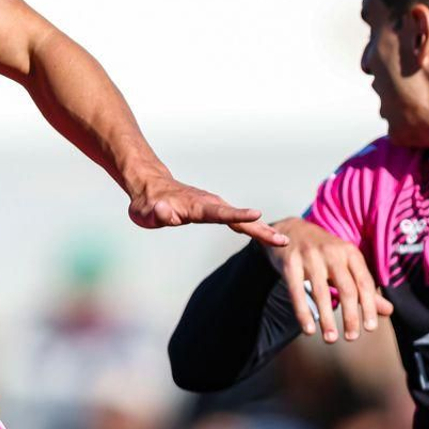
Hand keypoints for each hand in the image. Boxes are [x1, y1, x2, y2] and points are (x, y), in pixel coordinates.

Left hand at [129, 174, 283, 246]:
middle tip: (282, 240)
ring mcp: (214, 206)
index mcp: (196, 206)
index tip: (257, 215)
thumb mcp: (146, 211)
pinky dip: (254, 227)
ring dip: (262, 230)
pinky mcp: (215, 211)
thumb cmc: (148, 202)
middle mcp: (210, 204)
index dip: (238, 215)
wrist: (151, 187)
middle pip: (238, 218)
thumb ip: (157, 212)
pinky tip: (267, 235)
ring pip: (241, 219)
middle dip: (260, 229)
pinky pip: (238, 220)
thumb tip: (163, 211)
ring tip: (282, 241)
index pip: (220, 213)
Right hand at [267, 217, 392, 342]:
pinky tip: (309, 329)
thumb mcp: (346, 264)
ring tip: (331, 338)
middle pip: (346, 288)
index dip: (369, 306)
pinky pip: (297, 291)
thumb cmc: (324, 252)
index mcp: (350, 253)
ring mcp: (310, 256)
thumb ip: (364, 288)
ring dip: (327, 318)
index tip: (370, 327)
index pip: (364, 282)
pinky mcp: (290, 263)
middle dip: (351, 316)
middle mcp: (332, 252)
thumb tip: (388, 311)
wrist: (291, 229)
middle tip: (352, 337)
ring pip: (321, 292)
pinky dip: (303, 312)